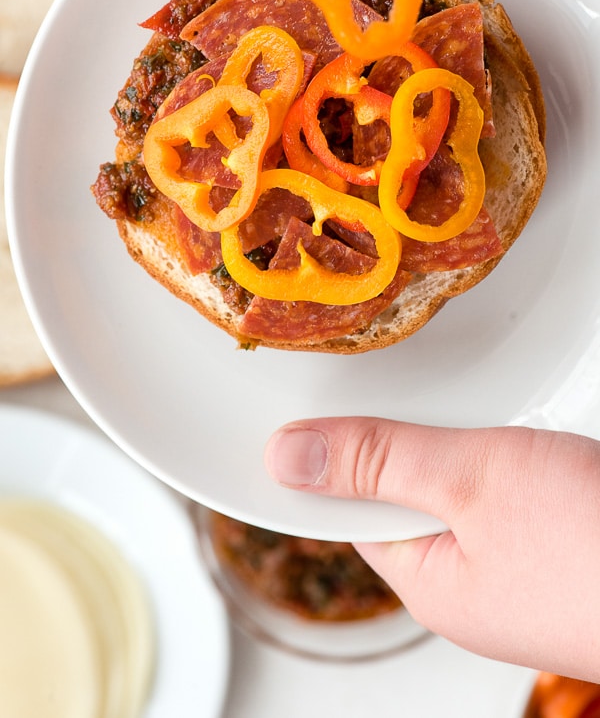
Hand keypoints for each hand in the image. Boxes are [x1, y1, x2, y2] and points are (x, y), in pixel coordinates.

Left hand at [265, 418, 599, 681]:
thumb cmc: (593, 547)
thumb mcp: (470, 484)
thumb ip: (379, 464)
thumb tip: (284, 458)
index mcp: (431, 579)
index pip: (354, 510)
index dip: (339, 452)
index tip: (326, 399)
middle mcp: (475, 578)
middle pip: (413, 487)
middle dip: (416, 433)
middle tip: (412, 379)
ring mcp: (525, 559)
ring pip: (470, 479)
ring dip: (474, 434)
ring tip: (477, 397)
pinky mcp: (566, 533)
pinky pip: (517, 481)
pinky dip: (515, 446)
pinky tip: (530, 423)